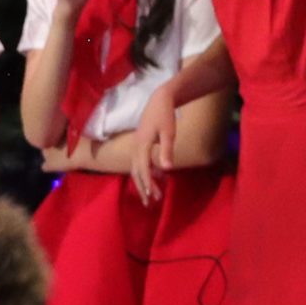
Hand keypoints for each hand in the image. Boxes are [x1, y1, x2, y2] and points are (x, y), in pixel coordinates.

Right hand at [133, 86, 176, 201]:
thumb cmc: (165, 115)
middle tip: (150, 203)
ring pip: (136, 170)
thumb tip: (167, 169)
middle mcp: (136, 148)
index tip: (152, 195)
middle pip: (137, 172)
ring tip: (151, 196)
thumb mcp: (169, 132)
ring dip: (143, 183)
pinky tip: (154, 179)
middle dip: (143, 188)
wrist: (159, 101)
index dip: (147, 183)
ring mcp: (136, 147)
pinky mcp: (139, 146)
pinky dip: (144, 174)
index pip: (143, 169)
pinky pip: (138, 164)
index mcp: (142, 145)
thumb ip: (167, 151)